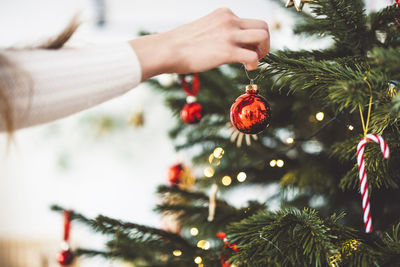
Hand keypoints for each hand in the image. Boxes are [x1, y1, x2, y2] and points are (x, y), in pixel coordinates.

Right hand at [129, 8, 269, 80]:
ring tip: (253, 62)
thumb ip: (219, 32)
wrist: (168, 49)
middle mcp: (229, 20)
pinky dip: (255, 63)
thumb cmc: (181, 44)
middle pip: (263, 26)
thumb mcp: (204, 29)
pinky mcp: (227, 51)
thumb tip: (227, 44)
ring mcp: (229, 35)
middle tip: (257, 55)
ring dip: (263, 51)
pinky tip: (248, 68)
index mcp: (224, 14)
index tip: (249, 48)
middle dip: (264, 42)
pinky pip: (253, 56)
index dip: (254, 36)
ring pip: (263, 37)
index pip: (250, 22)